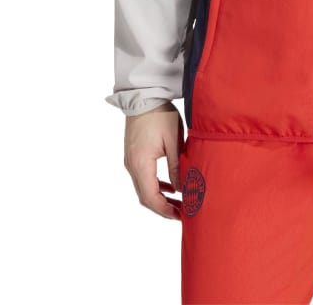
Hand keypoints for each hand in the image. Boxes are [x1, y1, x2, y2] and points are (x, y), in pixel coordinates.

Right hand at [123, 102, 184, 218]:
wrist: (143, 96)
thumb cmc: (160, 115)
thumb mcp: (174, 141)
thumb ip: (176, 167)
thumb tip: (180, 189)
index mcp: (141, 164)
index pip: (150, 197)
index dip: (165, 210)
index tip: (180, 216)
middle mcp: (131, 165)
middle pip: (145, 197)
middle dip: (163, 207)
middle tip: (182, 213)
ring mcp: (130, 161)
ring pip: (143, 188)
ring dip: (159, 198)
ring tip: (178, 204)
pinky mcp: (134, 155)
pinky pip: (143, 177)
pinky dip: (155, 186)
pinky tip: (169, 187)